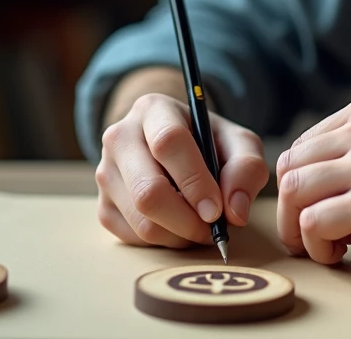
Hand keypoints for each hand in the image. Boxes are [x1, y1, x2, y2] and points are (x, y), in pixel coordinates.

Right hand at [96, 91, 268, 247]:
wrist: (173, 146)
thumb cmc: (208, 142)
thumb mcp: (238, 143)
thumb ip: (247, 168)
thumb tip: (235, 211)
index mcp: (153, 109)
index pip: (168, 142)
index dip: (195, 181)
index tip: (217, 209)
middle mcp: (120, 137)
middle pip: (148, 190)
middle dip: (187, 220)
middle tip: (213, 229)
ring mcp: (106, 172)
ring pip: (141, 220)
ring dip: (180, 235)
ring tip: (202, 226)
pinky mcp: (103, 205)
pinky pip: (133, 237)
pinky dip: (164, 241)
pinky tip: (180, 226)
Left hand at [275, 90, 350, 266]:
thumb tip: (323, 171)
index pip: (305, 142)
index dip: (303, 181)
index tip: (315, 205)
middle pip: (291, 165)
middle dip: (291, 205)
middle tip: (309, 232)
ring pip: (293, 191)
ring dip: (299, 226)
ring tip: (325, 244)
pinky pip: (314, 222)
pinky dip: (317, 244)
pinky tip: (340, 250)